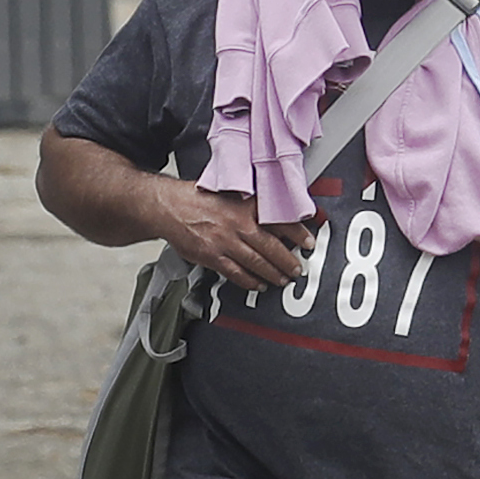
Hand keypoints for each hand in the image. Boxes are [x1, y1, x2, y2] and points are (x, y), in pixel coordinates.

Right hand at [152, 180, 313, 289]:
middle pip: (271, 247)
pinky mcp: (212, 257)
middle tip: (298, 269)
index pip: (280, 220)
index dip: (298, 233)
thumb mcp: (231, 194)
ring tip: (282, 280)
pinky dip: (249, 281)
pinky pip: (236, 273)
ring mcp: (225, 242)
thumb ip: (252, 206)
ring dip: (273, 274)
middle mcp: (238, 224)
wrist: (170, 207)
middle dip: (288, 261)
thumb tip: (277, 217)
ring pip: (256, 263)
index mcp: (245, 206)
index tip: (309, 242)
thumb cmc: (199, 199)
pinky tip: (257, 284)